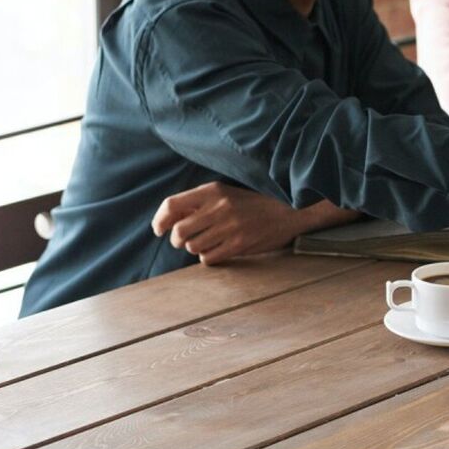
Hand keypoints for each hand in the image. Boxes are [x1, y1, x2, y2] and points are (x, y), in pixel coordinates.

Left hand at [151, 182, 303, 264]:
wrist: (290, 215)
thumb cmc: (253, 206)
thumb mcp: (227, 195)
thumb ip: (199, 204)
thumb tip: (168, 221)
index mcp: (214, 191)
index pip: (172, 204)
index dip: (160, 220)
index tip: (159, 230)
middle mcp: (220, 207)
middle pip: (179, 231)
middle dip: (177, 241)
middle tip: (185, 241)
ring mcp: (231, 226)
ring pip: (193, 247)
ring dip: (196, 249)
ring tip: (208, 244)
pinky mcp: (240, 244)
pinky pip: (209, 258)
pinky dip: (209, 257)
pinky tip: (219, 250)